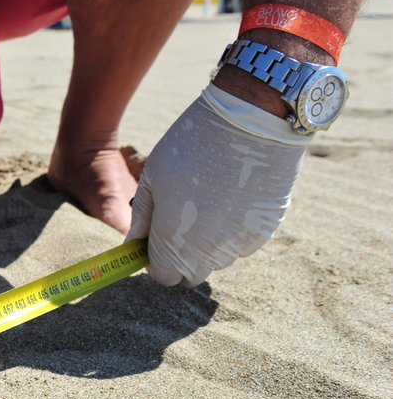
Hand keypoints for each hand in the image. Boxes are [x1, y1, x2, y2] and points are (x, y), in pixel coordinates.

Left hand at [126, 83, 310, 286]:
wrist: (250, 122)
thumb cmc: (190, 146)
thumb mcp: (152, 178)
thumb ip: (142, 218)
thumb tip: (133, 243)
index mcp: (174, 243)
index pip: (163, 276)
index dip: (156, 261)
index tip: (155, 241)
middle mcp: (208, 253)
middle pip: (191, 274)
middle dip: (181, 258)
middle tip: (180, 222)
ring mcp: (240, 244)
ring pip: (218, 259)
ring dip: (209, 244)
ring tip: (208, 202)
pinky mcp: (265, 230)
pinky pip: (243, 243)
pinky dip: (234, 230)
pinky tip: (232, 198)